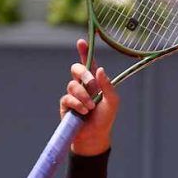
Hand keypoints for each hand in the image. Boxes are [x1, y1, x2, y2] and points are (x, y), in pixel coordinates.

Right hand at [60, 39, 119, 154]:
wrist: (95, 136)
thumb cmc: (105, 118)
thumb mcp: (112, 102)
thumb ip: (108, 86)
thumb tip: (100, 69)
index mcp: (95, 82)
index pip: (89, 63)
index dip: (84, 51)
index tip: (81, 41)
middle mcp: (82, 85)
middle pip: (76, 69)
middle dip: (84, 74)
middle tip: (93, 85)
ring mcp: (72, 94)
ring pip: (73, 85)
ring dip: (84, 96)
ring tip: (91, 107)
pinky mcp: (65, 105)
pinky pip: (68, 98)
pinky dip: (77, 104)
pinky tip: (84, 112)